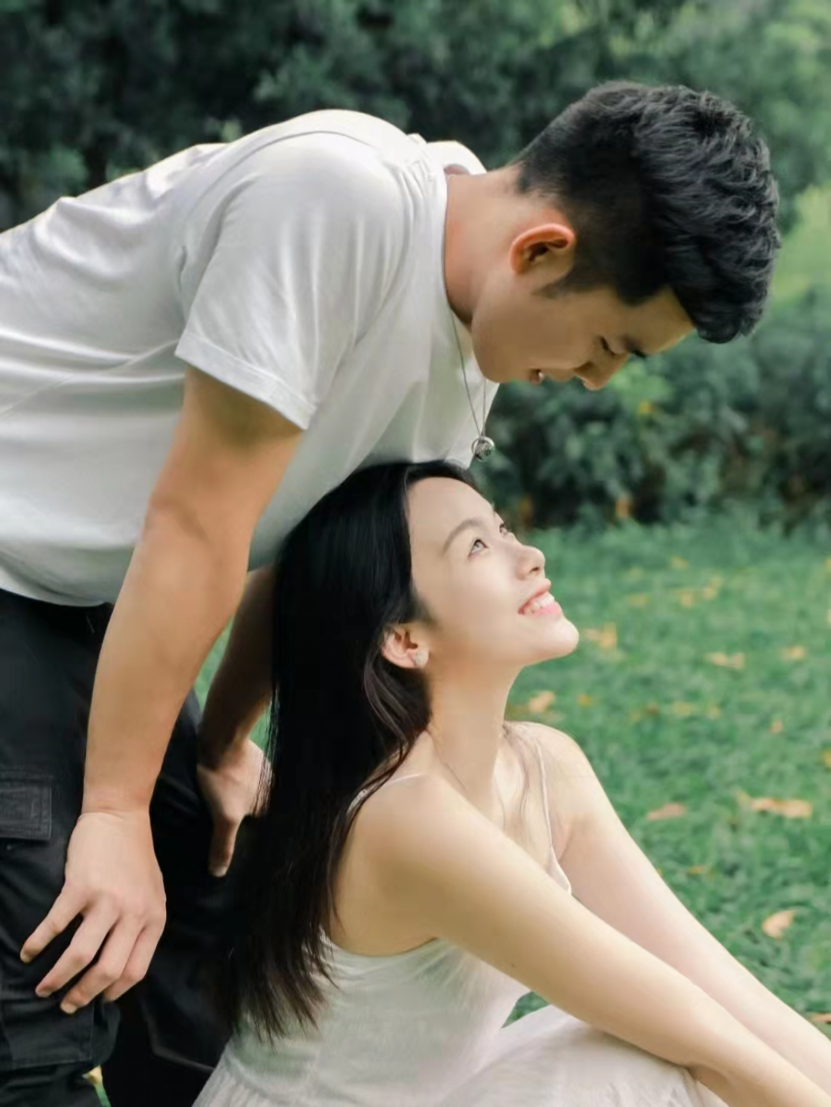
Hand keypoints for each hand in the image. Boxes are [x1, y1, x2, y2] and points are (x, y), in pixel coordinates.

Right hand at [21, 810, 165, 1012]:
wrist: (120, 815)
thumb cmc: (135, 856)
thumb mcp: (152, 893)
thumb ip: (140, 925)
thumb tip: (119, 965)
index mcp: (154, 917)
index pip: (136, 970)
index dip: (114, 991)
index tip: (98, 1001)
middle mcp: (134, 913)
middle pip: (107, 970)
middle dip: (82, 995)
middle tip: (65, 1005)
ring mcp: (107, 900)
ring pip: (80, 956)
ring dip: (57, 978)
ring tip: (43, 989)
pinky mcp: (80, 887)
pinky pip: (55, 926)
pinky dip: (37, 944)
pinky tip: (28, 953)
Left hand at [196, 736, 268, 875]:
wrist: (220, 737)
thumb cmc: (226, 780)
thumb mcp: (224, 818)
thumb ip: (223, 846)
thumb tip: (219, 874)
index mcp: (271, 802)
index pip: (266, 825)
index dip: (254, 833)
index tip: (242, 840)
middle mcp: (273, 785)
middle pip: (258, 806)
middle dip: (247, 815)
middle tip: (229, 823)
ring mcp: (262, 767)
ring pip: (251, 789)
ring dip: (241, 796)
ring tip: (223, 805)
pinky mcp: (249, 754)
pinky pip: (244, 774)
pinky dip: (235, 781)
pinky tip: (222, 784)